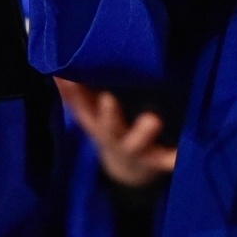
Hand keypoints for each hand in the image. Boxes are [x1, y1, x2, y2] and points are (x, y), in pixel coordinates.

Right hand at [56, 78, 175, 188]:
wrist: (126, 172)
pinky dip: (173, 158)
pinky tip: (181, 154)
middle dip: (107, 114)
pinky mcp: (154, 160)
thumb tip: (55, 64)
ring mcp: (132, 150)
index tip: (66, 75)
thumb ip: (73, 92)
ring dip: (142, 133)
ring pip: (135, 142)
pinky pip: (165, 161)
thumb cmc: (108, 130)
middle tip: (108, 98)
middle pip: (106, 127)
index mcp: (94, 123)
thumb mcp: (87, 115)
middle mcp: (110, 136)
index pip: (78, 108)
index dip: (70, 93)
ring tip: (153, 120)